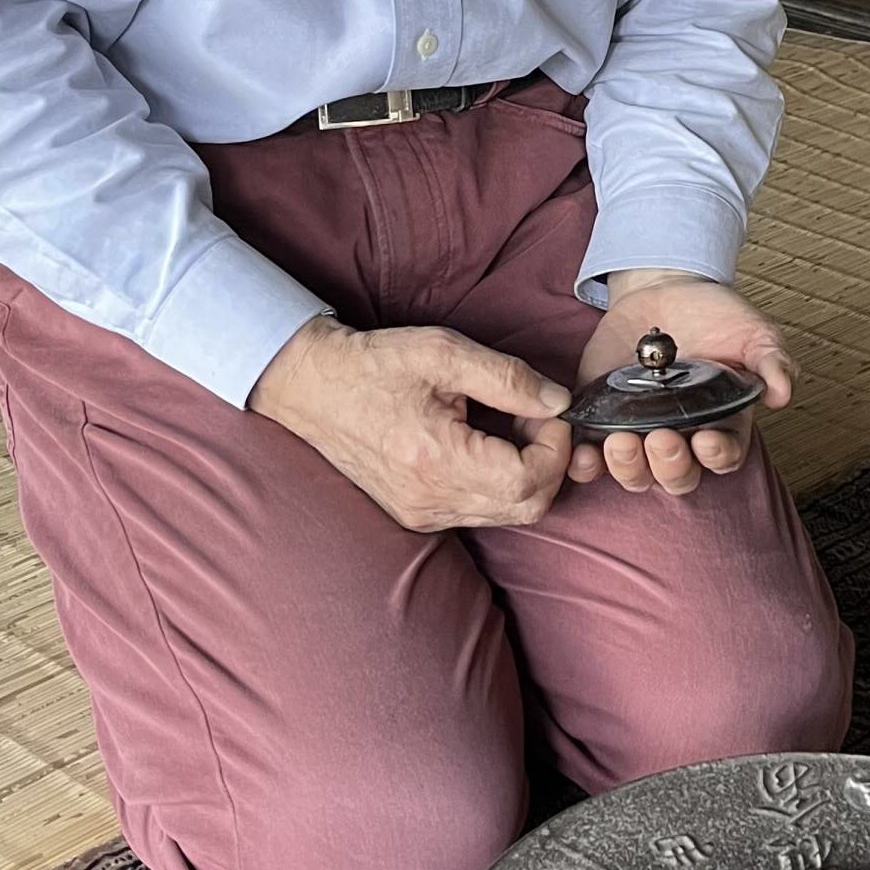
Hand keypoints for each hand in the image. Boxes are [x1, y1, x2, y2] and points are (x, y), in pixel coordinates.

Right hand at [248, 315, 573, 530]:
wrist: (311, 387)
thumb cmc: (374, 364)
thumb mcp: (444, 353)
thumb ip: (509, 378)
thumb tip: (558, 402)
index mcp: (436, 461)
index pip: (529, 482)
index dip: (556, 448)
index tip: (549, 412)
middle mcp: (429, 501)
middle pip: (527, 507)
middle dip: (549, 463)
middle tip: (534, 417)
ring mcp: (421, 515)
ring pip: (506, 514)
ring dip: (526, 473)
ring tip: (507, 425)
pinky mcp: (415, 516)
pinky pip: (479, 513)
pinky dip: (499, 483)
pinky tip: (484, 444)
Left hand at [571, 272, 791, 496]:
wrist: (664, 293)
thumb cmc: (714, 316)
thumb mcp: (751, 332)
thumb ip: (770, 360)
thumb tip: (783, 391)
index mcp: (721, 423)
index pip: (723, 457)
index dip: (716, 456)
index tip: (707, 439)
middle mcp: (682, 438)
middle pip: (678, 476)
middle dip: (669, 466)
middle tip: (661, 439)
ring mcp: (639, 432)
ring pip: (634, 473)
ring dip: (627, 467)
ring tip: (621, 442)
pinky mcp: (600, 421)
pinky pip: (590, 456)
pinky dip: (585, 464)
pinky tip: (583, 454)